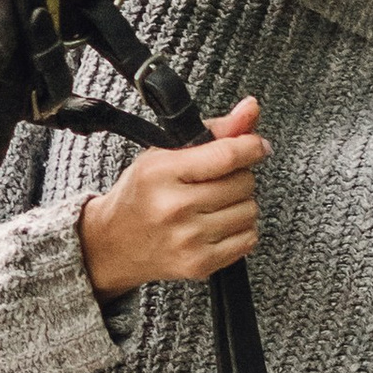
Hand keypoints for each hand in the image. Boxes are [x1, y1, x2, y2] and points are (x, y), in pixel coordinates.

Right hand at [79, 101, 264, 298]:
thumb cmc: (141, 194)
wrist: (114, 245)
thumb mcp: (165, 153)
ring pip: (250, 211)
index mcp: (161, 173)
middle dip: (238, 177)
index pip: (226, 155)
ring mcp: (188, 240)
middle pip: (243, 183)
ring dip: (240, 204)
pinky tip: (217, 225)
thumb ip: (214, 130)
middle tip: (216, 181)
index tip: (258, 145)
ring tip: (213, 204)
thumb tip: (251, 108)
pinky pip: (248, 239)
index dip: (251, 146)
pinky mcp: (199, 264)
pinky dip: (240, 230)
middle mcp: (173, 208)